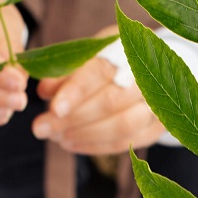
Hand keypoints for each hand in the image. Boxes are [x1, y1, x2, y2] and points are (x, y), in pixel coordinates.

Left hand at [32, 55, 164, 154]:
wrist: (151, 71)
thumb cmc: (109, 63)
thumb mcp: (87, 58)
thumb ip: (66, 72)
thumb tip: (43, 91)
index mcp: (125, 51)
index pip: (100, 72)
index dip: (76, 92)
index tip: (54, 109)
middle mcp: (146, 78)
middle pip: (110, 102)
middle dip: (73, 119)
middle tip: (42, 129)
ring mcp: (155, 104)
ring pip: (122, 126)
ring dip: (85, 135)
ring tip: (56, 137)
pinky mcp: (154, 127)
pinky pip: (125, 142)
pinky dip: (95, 146)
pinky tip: (72, 143)